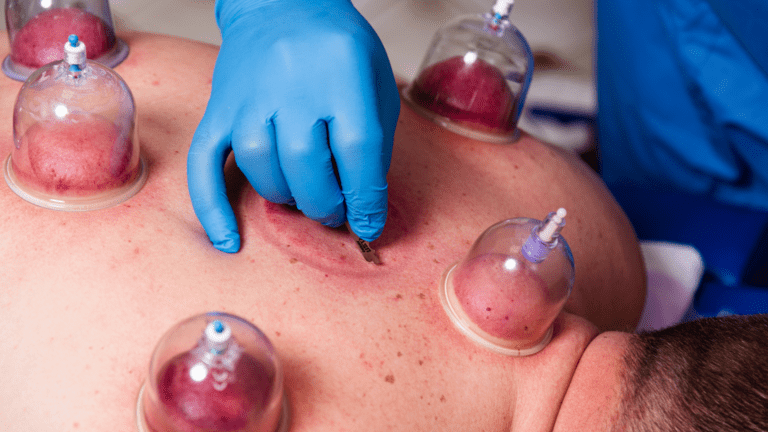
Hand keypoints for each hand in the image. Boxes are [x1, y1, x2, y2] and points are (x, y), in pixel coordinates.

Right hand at [188, 0, 399, 251]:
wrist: (281, 4)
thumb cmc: (336, 47)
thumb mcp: (375, 81)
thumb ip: (374, 140)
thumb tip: (364, 203)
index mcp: (342, 73)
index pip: (357, 151)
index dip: (366, 199)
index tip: (371, 225)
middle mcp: (291, 85)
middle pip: (307, 166)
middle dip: (327, 204)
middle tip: (336, 211)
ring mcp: (248, 97)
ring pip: (262, 168)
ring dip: (287, 197)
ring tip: (303, 197)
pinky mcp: (219, 109)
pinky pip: (205, 163)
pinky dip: (212, 207)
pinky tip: (228, 239)